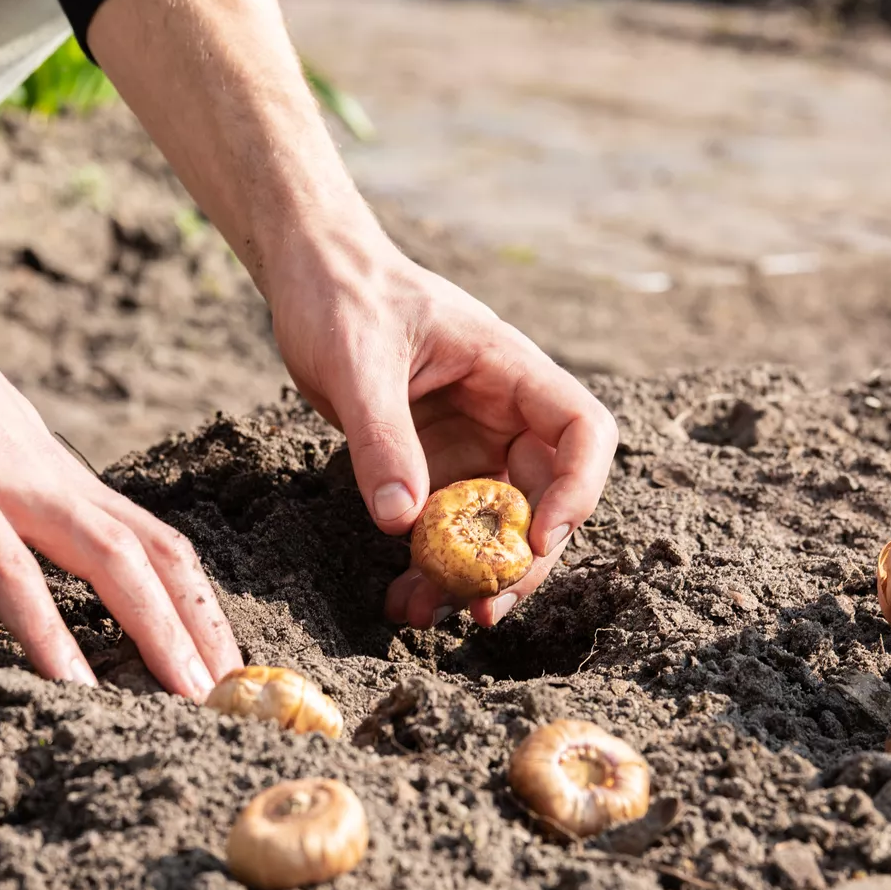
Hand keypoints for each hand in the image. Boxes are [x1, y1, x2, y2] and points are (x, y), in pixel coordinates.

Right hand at [0, 258, 241, 698]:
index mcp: (52, 472)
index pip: (149, 540)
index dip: (192, 601)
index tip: (218, 657)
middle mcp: (48, 477)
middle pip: (155, 555)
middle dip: (199, 628)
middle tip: (233, 695)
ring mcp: (4, 481)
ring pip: (109, 560)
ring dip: (157, 632)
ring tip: (190, 697)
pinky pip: (8, 569)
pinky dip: (47, 629)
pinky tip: (72, 681)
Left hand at [267, 238, 617, 628]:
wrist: (309, 277)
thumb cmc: (342, 294)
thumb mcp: (357, 362)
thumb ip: (381, 438)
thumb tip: (401, 520)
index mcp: (508, 369)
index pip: (581, 430)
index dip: (577, 490)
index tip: (537, 541)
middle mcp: (501, 410)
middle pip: (544, 494)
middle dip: (519, 558)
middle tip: (482, 608)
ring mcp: (470, 439)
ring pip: (494, 522)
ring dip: (470, 574)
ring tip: (424, 613)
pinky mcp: (432, 462)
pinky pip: (446, 525)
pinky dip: (430, 564)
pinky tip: (402, 598)